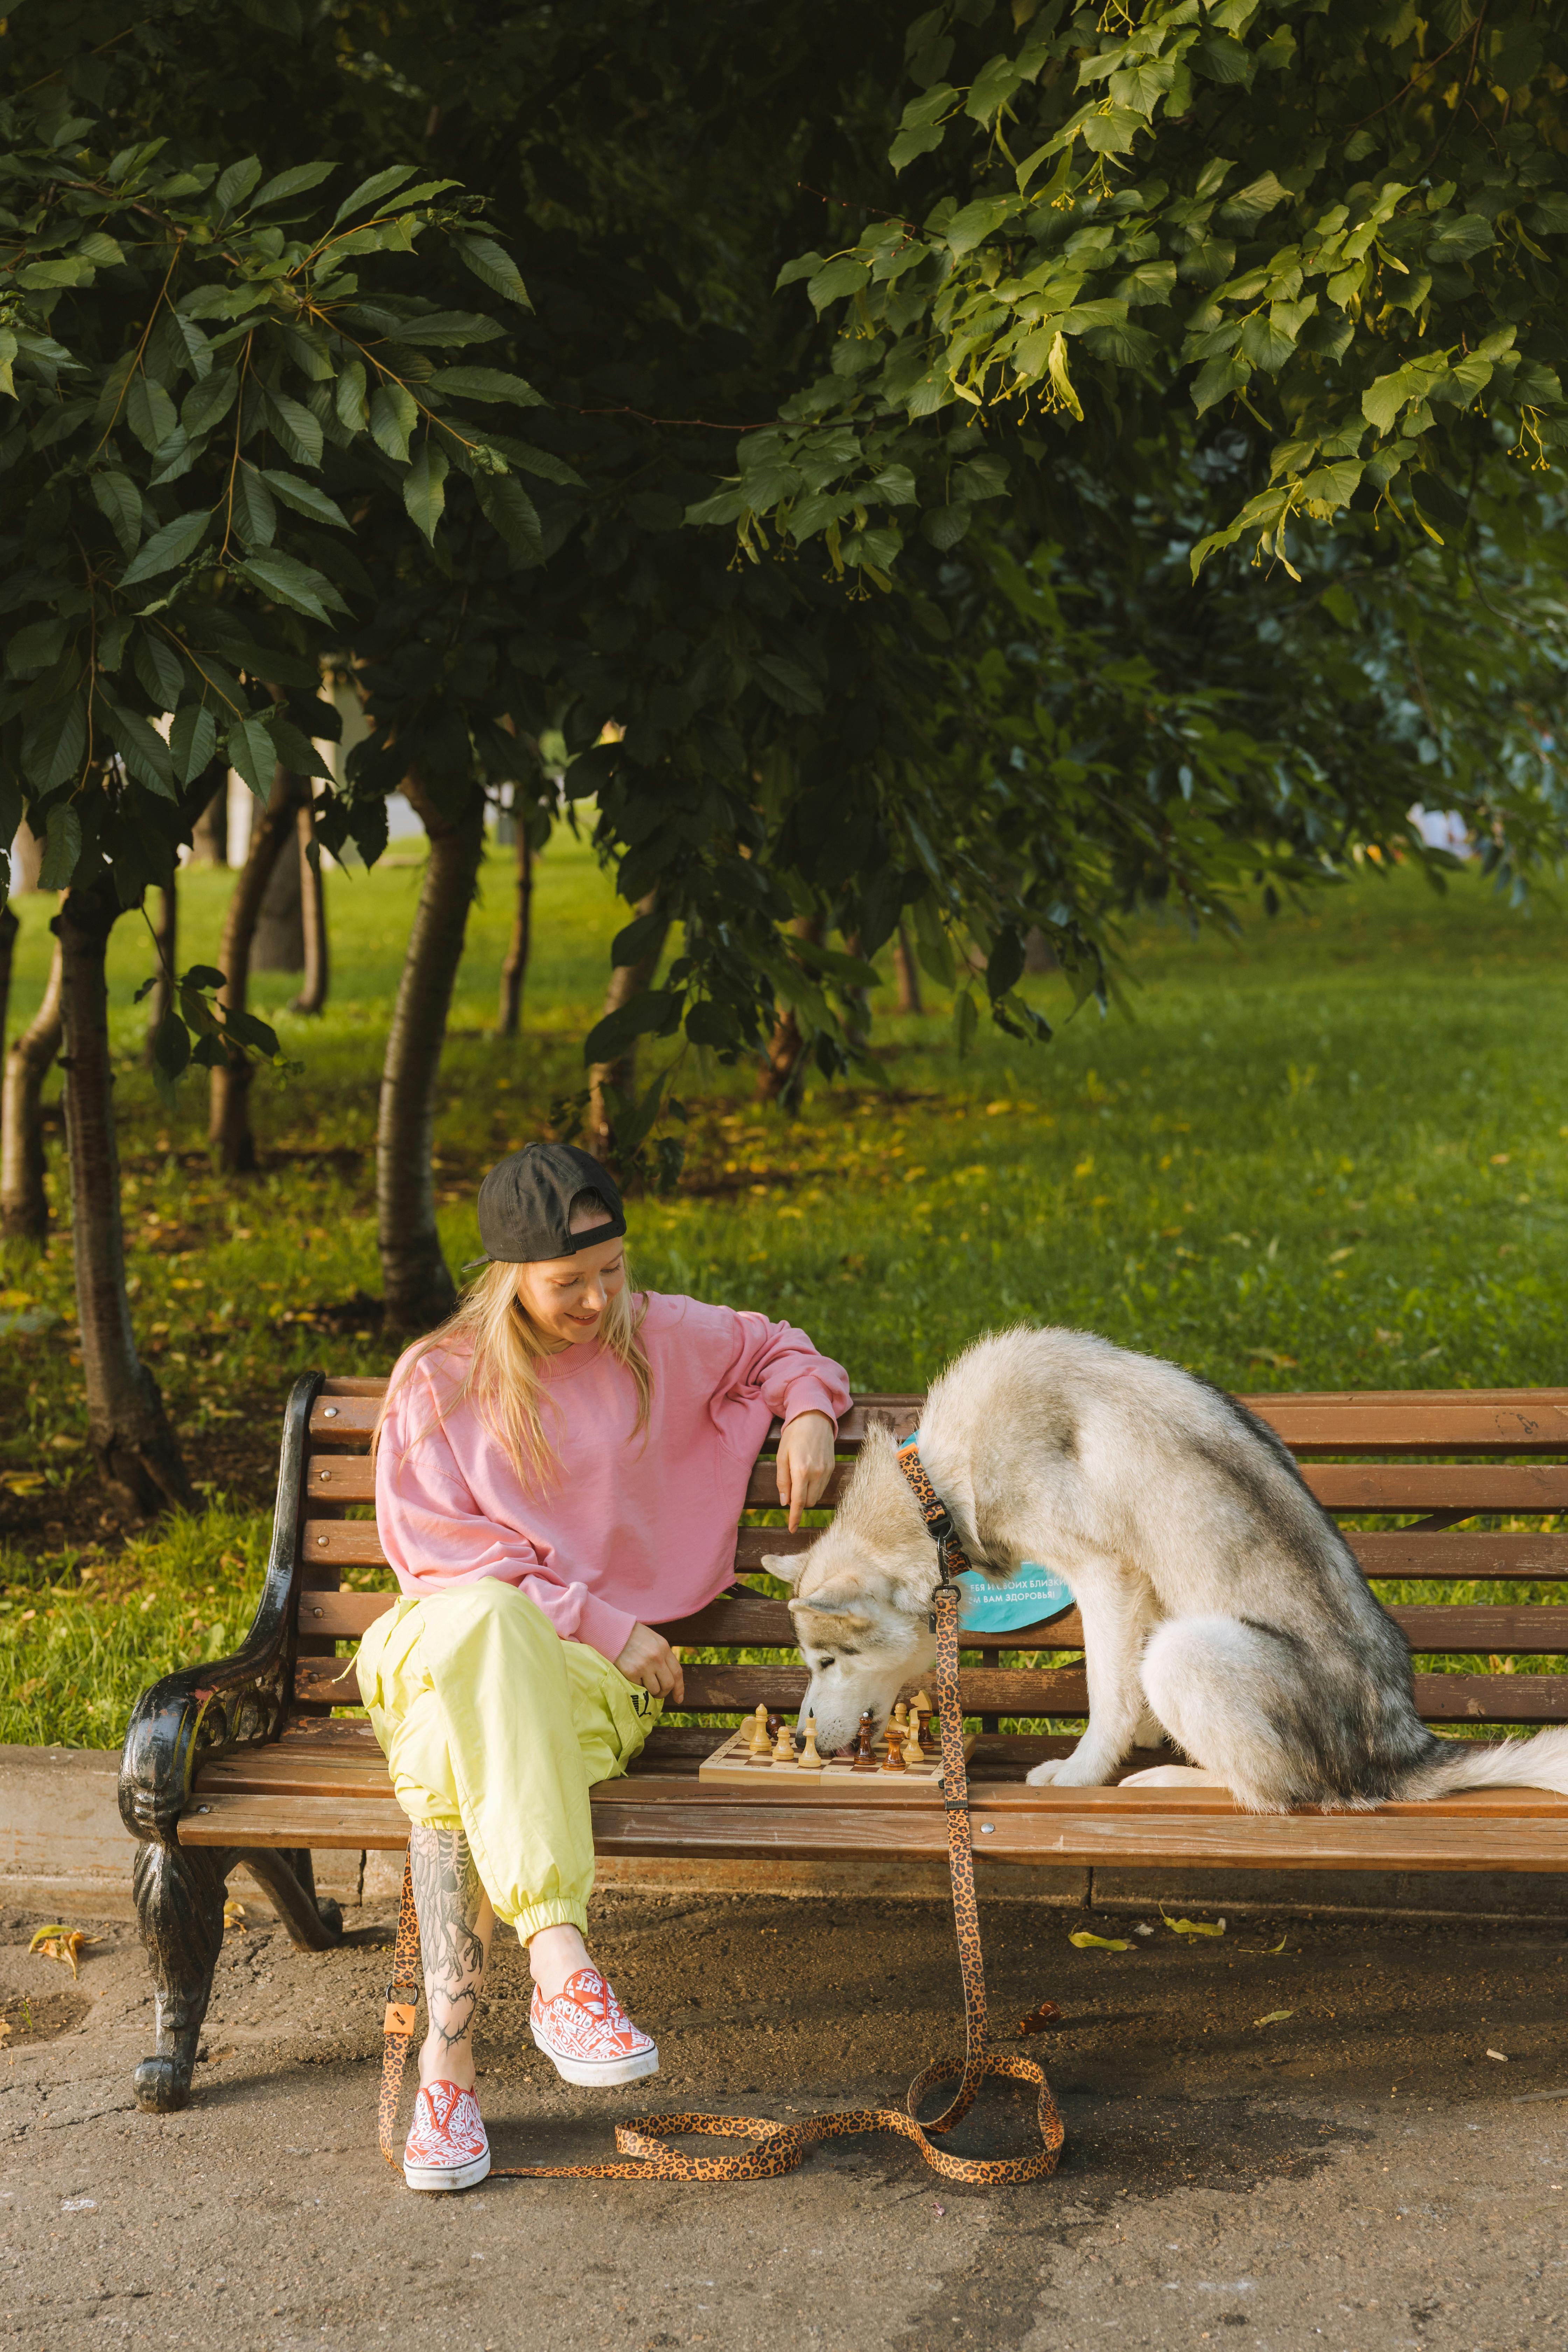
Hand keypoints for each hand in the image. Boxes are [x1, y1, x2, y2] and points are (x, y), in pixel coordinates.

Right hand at [614, 1622, 683, 1703]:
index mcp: (664, 1648)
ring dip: (650, 1691)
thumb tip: (669, 1676)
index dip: (679, 1688)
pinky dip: (637, 1686)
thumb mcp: (654, 1640)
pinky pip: (638, 1688)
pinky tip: (632, 1677)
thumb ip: (663, 1656)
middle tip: (658, 1693)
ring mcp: (644, 1666)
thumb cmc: (634, 1635)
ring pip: (654, 1690)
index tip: (679, 1698)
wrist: (614, 1631)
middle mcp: (656, 1658)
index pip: (677, 1672)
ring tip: (643, 1684)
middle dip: (664, 1692)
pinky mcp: (630, 1673)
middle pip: (668, 1684)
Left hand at [776, 1409, 836, 1531]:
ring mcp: (827, 1471)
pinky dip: (814, 1487)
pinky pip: (823, 1486)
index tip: (792, 1529)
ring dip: (807, 1495)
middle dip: (799, 1502)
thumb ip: (782, 1480)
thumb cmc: (793, 1435)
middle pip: (809, 1502)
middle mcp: (816, 1473)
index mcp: (801, 1470)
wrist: (814, 1417)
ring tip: (799, 1478)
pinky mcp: (833, 1467)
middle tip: (790, 1488)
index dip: (795, 1518)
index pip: (799, 1502)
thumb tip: (784, 1502)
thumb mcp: (782, 1456)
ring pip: (817, 1496)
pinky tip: (808, 1473)